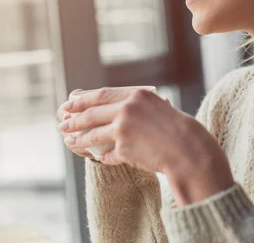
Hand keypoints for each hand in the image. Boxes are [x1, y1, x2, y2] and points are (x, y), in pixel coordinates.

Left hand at [56, 87, 220, 176]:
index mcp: (136, 95)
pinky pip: (107, 154)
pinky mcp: (124, 150)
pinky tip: (98, 157)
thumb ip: (137, 105)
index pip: (100, 95)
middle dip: (74, 120)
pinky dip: (102, 156)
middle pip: (91, 114)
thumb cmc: (179, 130)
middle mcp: (126, 109)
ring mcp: (123, 129)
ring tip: (70, 142)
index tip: (69, 104)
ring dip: (79, 139)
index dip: (82, 100)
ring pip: (93, 135)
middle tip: (63, 124)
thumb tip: (116, 107)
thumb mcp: (159, 107)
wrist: (191, 151)